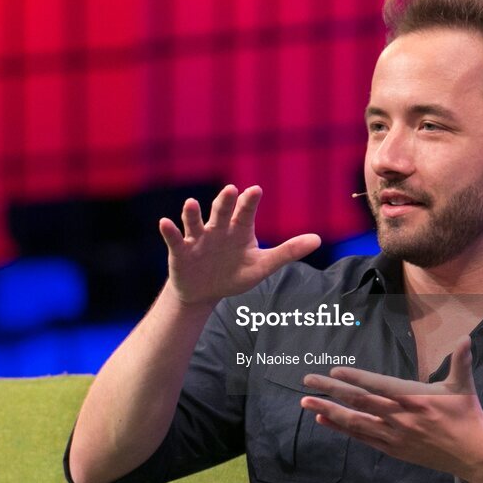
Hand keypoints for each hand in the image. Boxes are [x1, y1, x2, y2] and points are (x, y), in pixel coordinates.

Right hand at [159, 184, 321, 306]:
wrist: (205, 293)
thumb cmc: (235, 274)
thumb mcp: (262, 266)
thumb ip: (288, 252)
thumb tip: (318, 239)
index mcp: (239, 229)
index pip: (246, 213)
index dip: (250, 202)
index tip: (256, 190)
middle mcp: (218, 229)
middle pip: (221, 212)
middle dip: (225, 202)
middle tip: (231, 190)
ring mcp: (198, 239)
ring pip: (195, 222)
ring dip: (192, 213)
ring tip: (191, 203)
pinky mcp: (181, 251)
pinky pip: (175, 239)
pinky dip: (170, 231)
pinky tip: (164, 223)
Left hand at [301, 337, 482, 482]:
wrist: (472, 454)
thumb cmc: (467, 415)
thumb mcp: (464, 386)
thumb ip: (461, 360)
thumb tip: (466, 338)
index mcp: (415, 398)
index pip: (379, 386)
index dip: (356, 378)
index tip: (335, 370)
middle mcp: (400, 417)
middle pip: (359, 401)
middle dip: (331, 390)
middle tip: (308, 380)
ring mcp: (393, 435)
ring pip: (354, 421)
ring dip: (328, 410)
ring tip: (305, 401)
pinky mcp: (392, 448)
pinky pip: (361, 437)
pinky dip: (340, 428)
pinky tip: (323, 419)